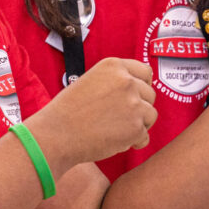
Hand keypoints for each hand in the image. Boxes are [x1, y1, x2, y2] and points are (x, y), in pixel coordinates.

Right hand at [25, 57, 156, 166]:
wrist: (57, 133)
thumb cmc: (69, 110)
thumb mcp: (92, 80)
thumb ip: (115, 81)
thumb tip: (141, 87)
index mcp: (114, 66)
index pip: (145, 72)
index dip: (142, 86)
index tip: (136, 97)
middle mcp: (126, 81)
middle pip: (150, 94)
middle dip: (140, 107)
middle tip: (121, 118)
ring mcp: (133, 104)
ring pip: (151, 115)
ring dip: (139, 124)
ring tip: (117, 130)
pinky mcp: (135, 127)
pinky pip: (144, 136)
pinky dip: (134, 142)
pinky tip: (116, 142)